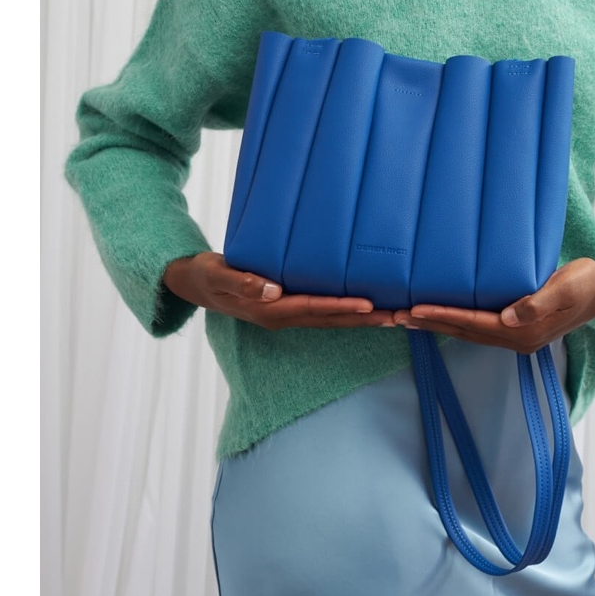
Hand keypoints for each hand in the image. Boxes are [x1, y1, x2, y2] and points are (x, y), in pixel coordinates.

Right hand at [162, 252, 395, 329]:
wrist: (194, 283)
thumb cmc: (207, 275)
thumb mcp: (218, 275)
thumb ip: (241, 282)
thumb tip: (271, 290)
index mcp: (269, 310)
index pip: (314, 309)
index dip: (342, 308)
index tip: (370, 306)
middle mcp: (282, 316)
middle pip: (331, 320)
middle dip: (365, 319)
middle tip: (400, 316)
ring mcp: (286, 314)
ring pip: (331, 319)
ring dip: (362, 319)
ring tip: (395, 316)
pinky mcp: (287, 306)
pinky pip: (322, 312)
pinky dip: (346, 311)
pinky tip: (367, 306)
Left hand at [393, 258, 594, 352]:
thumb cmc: (585, 283)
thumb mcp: (565, 289)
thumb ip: (538, 303)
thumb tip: (510, 318)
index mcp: (523, 332)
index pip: (472, 324)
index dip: (442, 317)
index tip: (413, 310)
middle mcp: (516, 337)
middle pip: (464, 331)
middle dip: (430, 323)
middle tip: (395, 315)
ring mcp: (517, 333)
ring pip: (468, 329)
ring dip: (439, 322)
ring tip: (409, 315)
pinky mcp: (518, 322)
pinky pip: (480, 322)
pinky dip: (457, 317)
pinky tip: (443, 309)